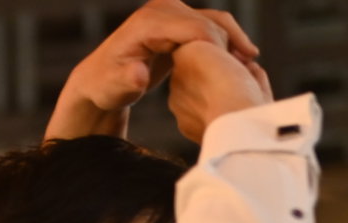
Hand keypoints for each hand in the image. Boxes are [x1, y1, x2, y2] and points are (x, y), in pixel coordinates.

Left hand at [46, 0, 259, 139]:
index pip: (196, 30)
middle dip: (230, 46)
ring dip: (233, 41)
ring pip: (214, 21)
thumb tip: (139, 74)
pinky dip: (225, 39)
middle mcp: (161, 9)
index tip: (233, 75)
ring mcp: (169, 11)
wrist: (98, 80)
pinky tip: (239, 60)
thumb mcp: (113, 89)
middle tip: (247, 74)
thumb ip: (127, 83)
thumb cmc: (105, 87)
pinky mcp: (176, 19)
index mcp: (149, 22)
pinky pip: (209, 24)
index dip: (218, 52)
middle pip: (209, 23)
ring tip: (249, 66)